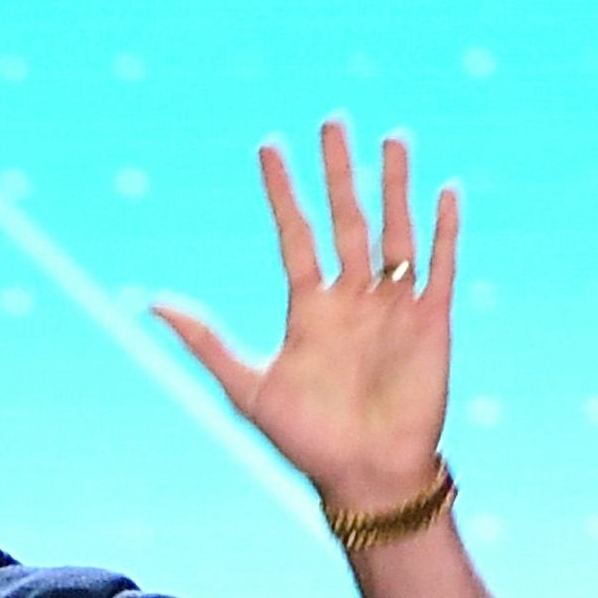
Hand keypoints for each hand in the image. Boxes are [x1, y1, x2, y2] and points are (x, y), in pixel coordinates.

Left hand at [152, 118, 455, 511]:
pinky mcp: (431, 322)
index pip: (295, 236)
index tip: (269, 148)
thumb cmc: (306, 441)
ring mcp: (392, 307)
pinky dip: (442, 231)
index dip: (282, 193)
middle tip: (333, 122)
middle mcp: (352, 298)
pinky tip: (443, 192)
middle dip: (339, 172)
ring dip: (394, 187)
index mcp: (309, 309)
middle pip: (346, 220)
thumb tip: (153, 304)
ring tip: (391, 139)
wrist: (366, 476)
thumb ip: (207, 343)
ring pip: (393, 232)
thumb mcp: (248, 389)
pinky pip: (438, 267)